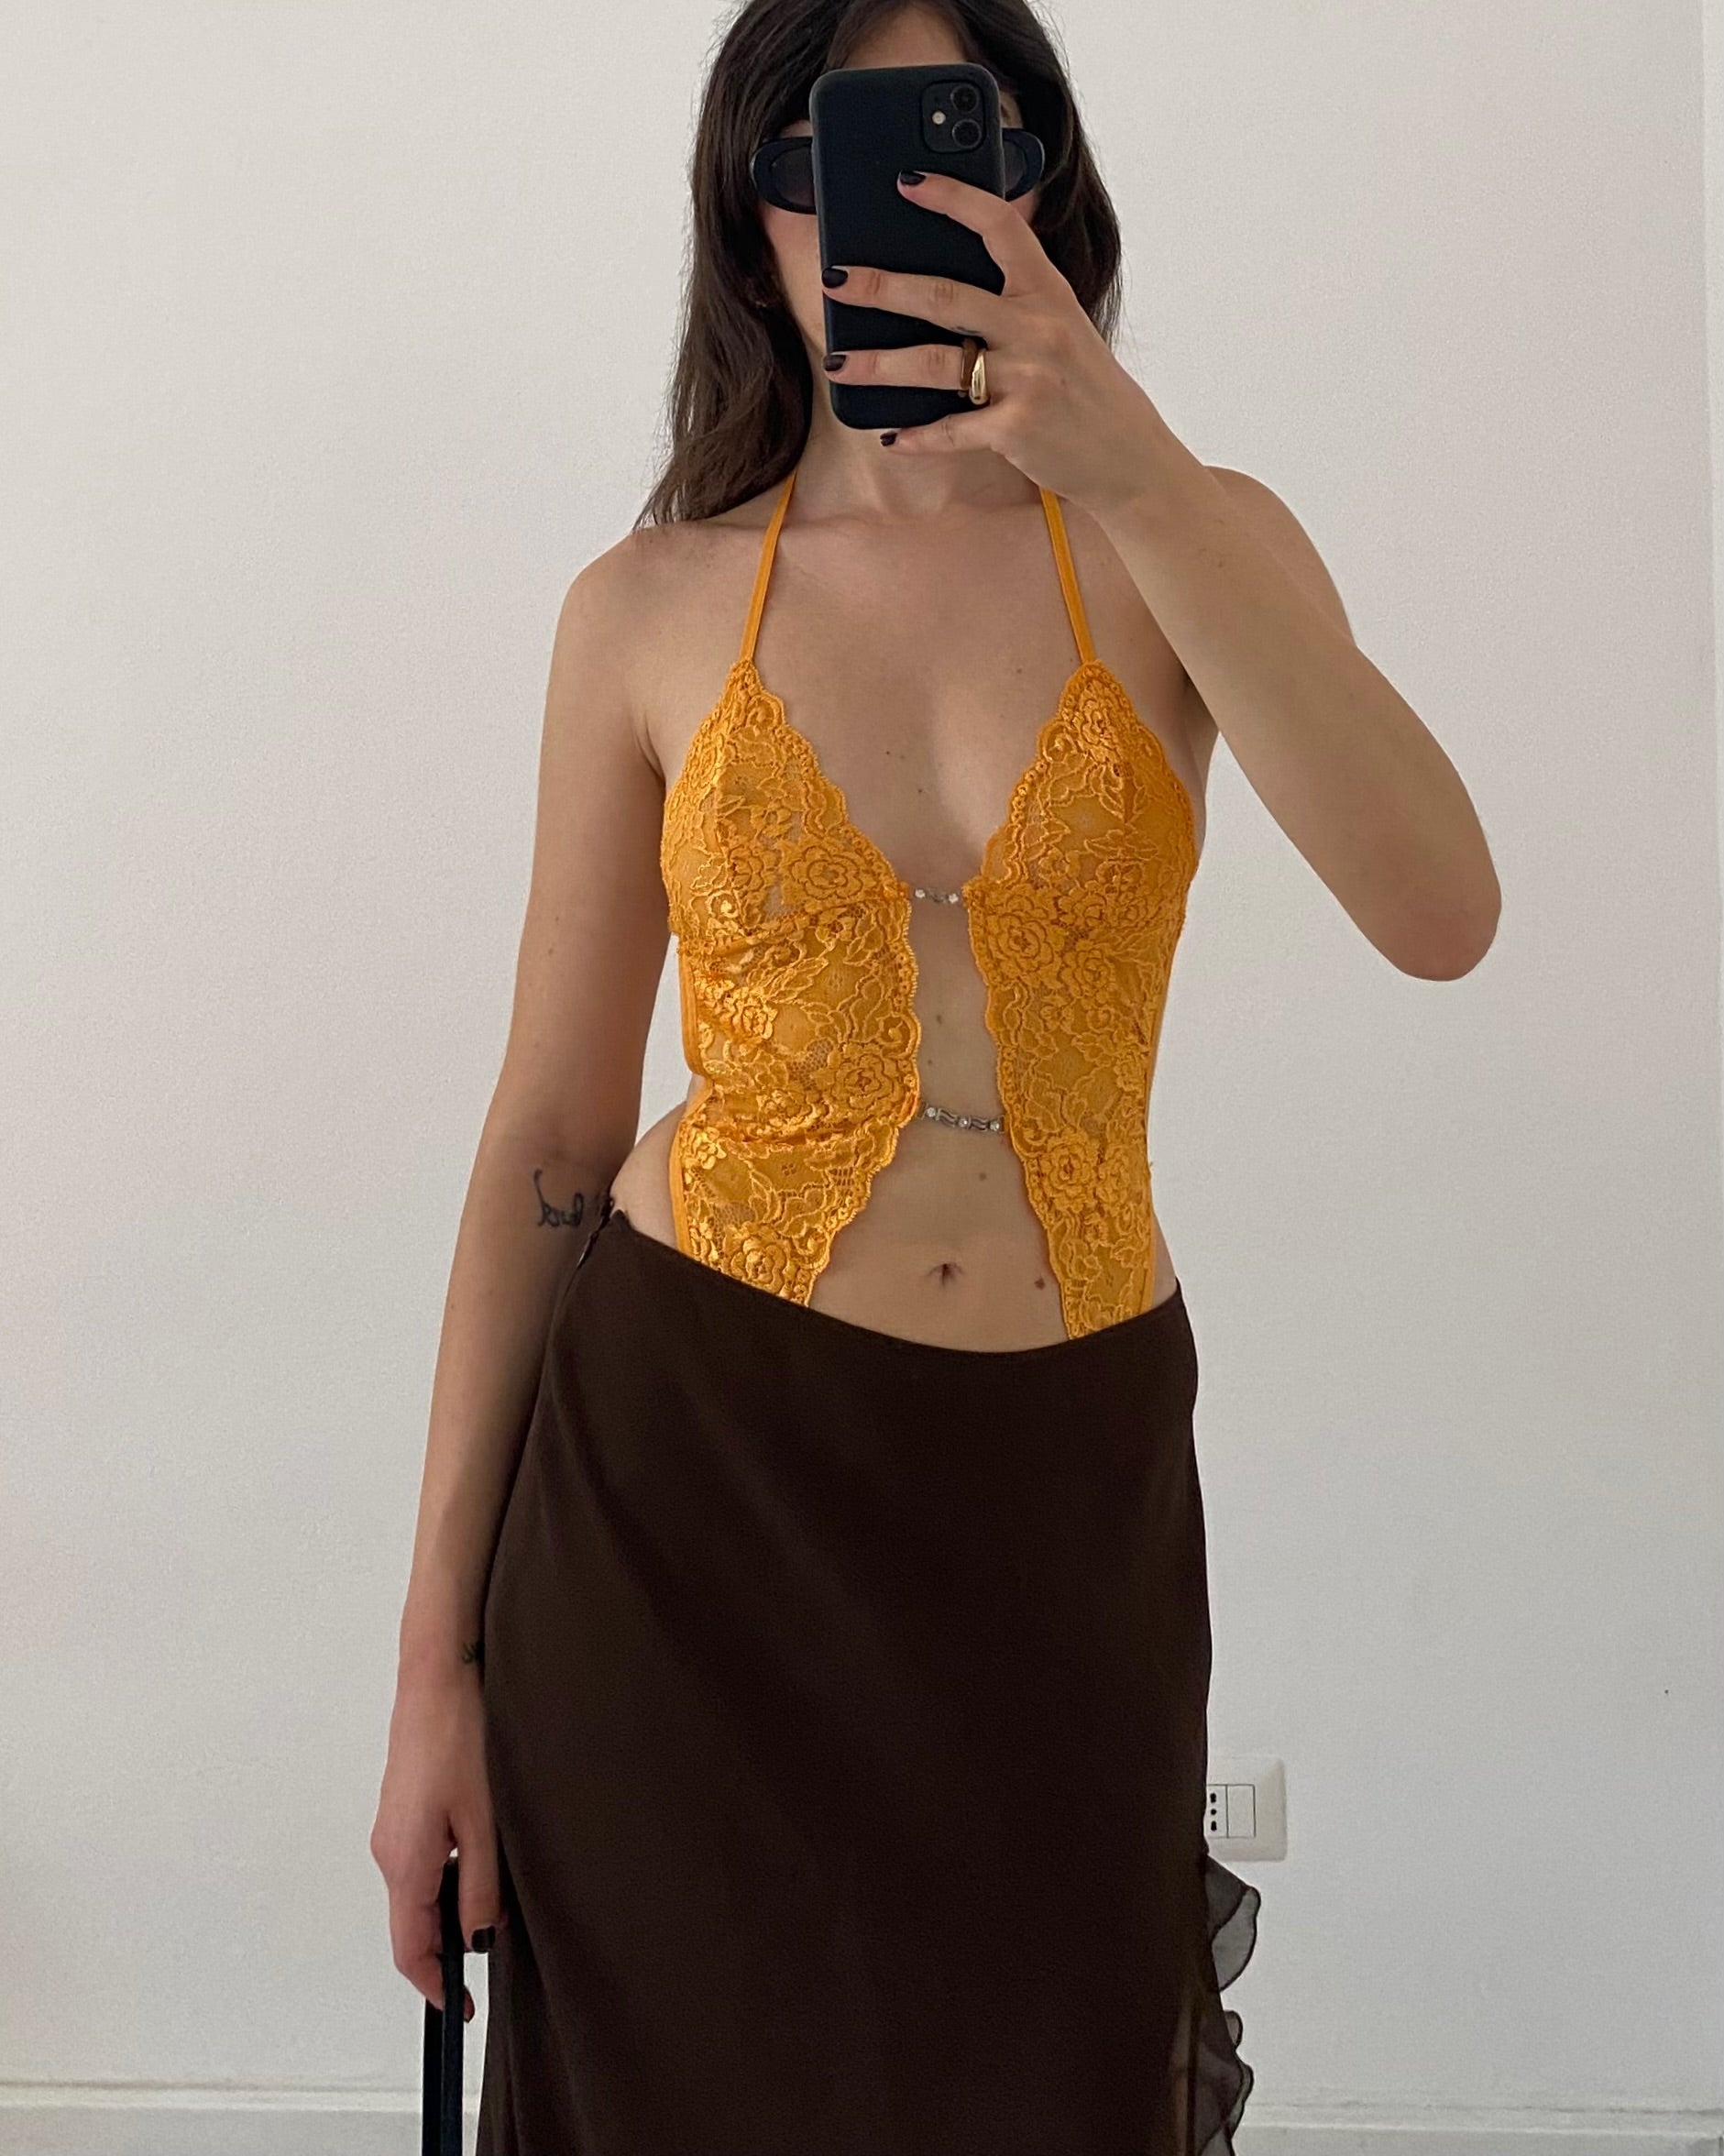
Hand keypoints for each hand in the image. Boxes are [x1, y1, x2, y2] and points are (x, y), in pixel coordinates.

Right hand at [370, 1660, 504, 2017]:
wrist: (437, 1676)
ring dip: (451, 1906)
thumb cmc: (460, 1737)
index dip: (434, 1986)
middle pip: (413, 1923)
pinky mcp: (402, 1809)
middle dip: (446, 1949)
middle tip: (489, 1959)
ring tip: (495, 1897)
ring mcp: (391, 1829)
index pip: (409, 1949)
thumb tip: (479, 1938)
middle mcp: (388, 1851)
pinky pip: (421, 1861)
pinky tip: (481, 1854)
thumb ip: (481, 1886)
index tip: (460, 2009)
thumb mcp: (484, 1821)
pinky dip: (447, 1875)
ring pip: (419, 1891)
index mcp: (404, 1862)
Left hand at [820, 169, 1172, 514]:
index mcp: (1048, 292)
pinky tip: (891, 435)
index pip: (999, 226)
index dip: (952, 198)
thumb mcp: (1065, 328)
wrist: (1129, 456)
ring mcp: (1026, 380)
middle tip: (835, 279)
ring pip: (935, 364)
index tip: (907, 183)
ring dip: (879, 365)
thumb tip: (952, 279)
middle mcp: (1037, 329)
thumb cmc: (1088, 390)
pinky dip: (918, 436)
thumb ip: (1019, 300)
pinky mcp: (1016, 430)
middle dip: (881, 287)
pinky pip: (952, 430)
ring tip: (840, 363)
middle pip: (944, 296)